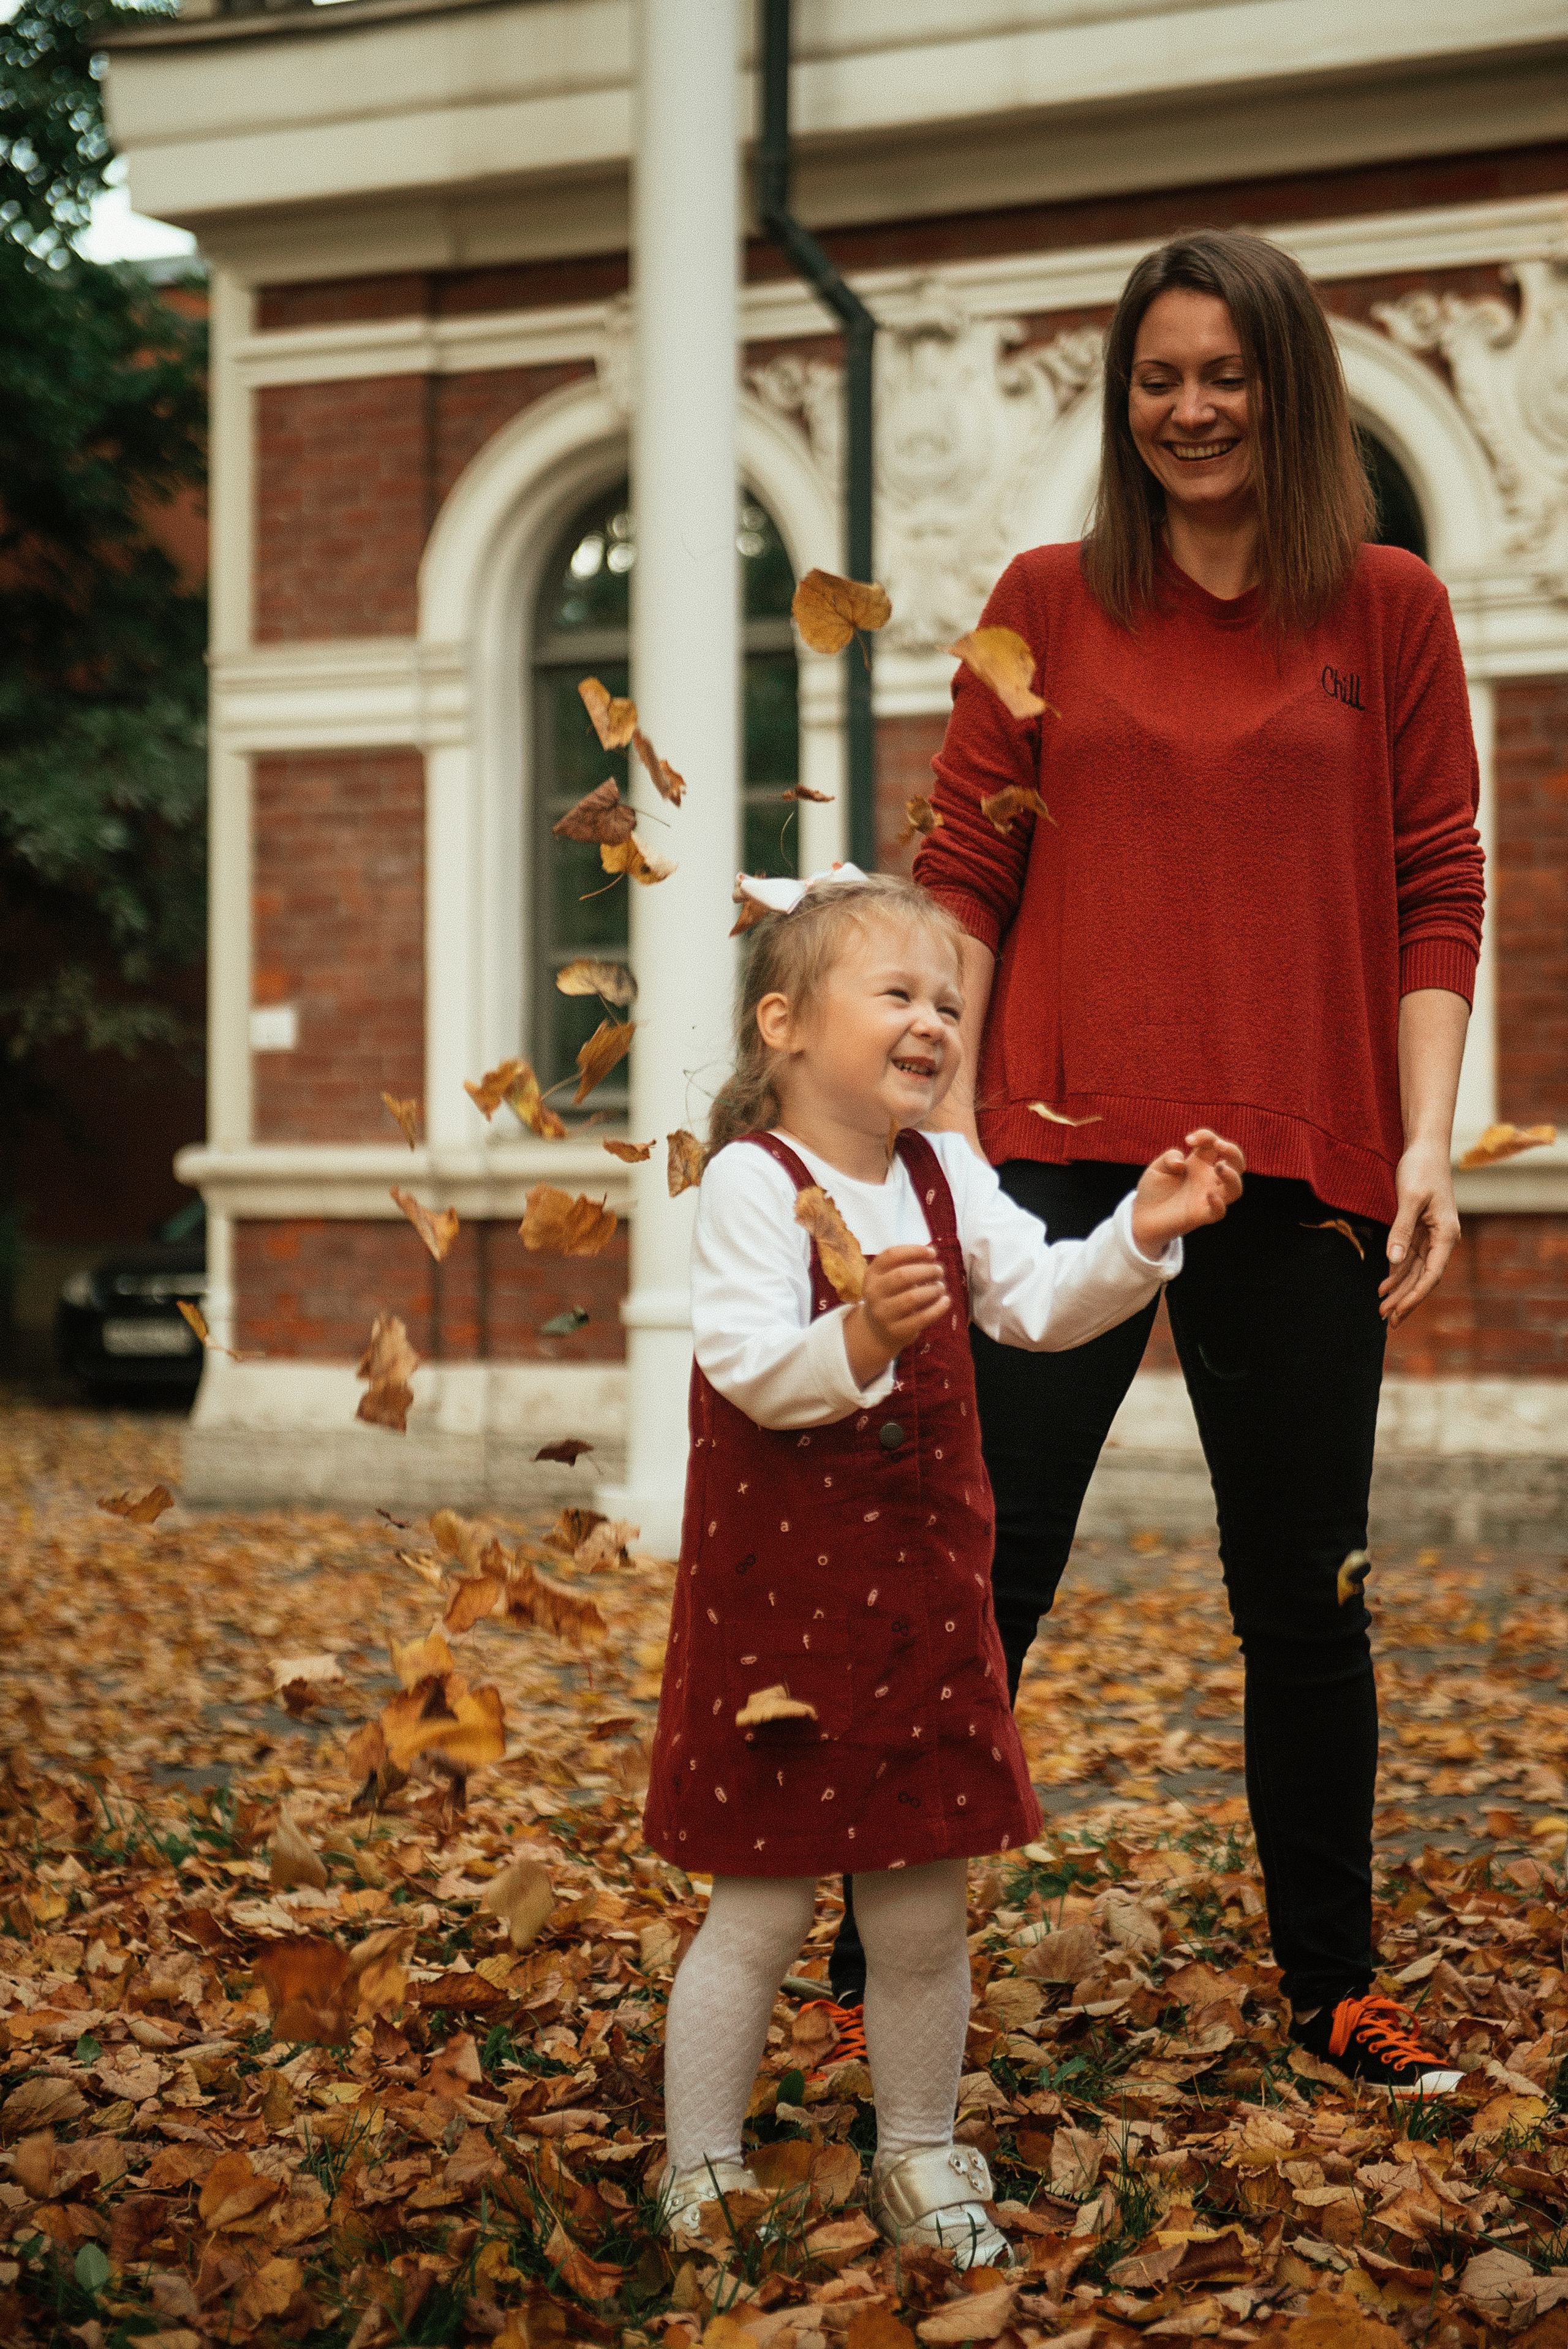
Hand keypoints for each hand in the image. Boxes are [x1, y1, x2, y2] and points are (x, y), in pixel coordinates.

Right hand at [844, 1244, 949, 1386]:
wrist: (877, 1331)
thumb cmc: (891, 1297)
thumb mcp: (890, 1278)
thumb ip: (907, 1263)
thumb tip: (932, 1251)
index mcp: (872, 1274)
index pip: (891, 1255)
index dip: (914, 1250)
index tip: (932, 1252)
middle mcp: (874, 1293)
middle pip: (902, 1275)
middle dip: (926, 1270)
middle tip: (939, 1271)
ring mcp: (883, 1313)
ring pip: (912, 1297)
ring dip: (933, 1289)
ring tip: (940, 1286)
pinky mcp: (896, 1331)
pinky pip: (921, 1318)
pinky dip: (938, 1308)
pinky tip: (946, 1300)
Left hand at [1130, 1129, 1244, 1255]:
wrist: (1140, 1216)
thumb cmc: (1153, 1190)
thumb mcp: (1157, 1167)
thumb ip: (1169, 1158)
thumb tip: (1182, 1164)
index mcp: (1199, 1164)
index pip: (1214, 1144)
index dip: (1206, 1136)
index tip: (1188, 1140)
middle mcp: (1208, 1180)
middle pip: (1237, 1164)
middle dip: (1233, 1151)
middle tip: (1218, 1145)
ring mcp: (1206, 1198)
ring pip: (1235, 1189)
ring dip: (1232, 1176)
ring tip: (1219, 1167)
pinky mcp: (1200, 1216)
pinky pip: (1219, 1213)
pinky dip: (1219, 1205)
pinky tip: (1209, 1195)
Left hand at [1379, 1137, 1459, 1325]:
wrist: (1426, 1149)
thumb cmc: (1421, 1169)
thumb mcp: (1409, 1198)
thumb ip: (1401, 1230)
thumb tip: (1393, 1260)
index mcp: (1446, 1234)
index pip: (1431, 1274)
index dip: (1414, 1296)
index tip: (1398, 1312)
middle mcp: (1442, 1239)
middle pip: (1424, 1277)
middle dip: (1405, 1299)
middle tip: (1386, 1319)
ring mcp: (1432, 1235)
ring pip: (1416, 1270)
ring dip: (1400, 1289)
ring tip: (1382, 1308)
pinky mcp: (1420, 1229)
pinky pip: (1410, 1258)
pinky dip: (1397, 1272)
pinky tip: (1385, 1286)